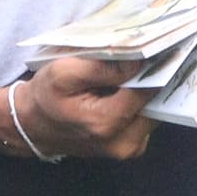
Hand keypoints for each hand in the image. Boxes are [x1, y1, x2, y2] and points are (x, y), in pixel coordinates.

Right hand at [0, 52, 152, 161]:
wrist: (33, 126)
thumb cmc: (45, 97)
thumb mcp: (64, 73)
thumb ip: (102, 68)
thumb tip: (139, 61)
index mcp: (105, 123)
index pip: (147, 91)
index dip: (157, 67)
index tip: (163, 46)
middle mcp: (123, 143)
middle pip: (157, 103)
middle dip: (156, 78)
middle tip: (156, 52)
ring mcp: (129, 149)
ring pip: (155, 112)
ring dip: (151, 89)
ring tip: (145, 66)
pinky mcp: (130, 147)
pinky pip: (147, 119)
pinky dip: (143, 101)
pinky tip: (134, 84)